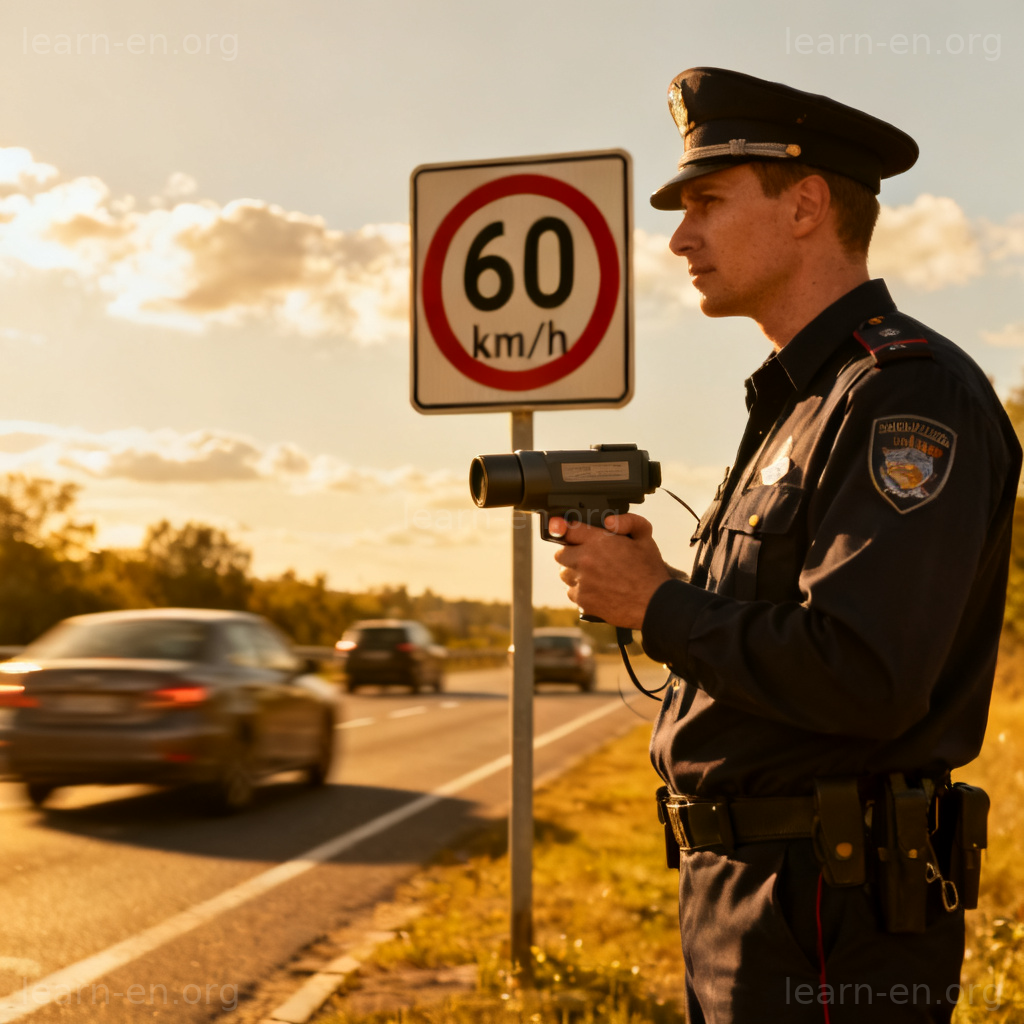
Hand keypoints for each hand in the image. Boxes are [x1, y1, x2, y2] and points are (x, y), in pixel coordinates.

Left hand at [550, 513, 671, 629]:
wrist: (654, 603)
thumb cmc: (649, 570)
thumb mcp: (644, 537)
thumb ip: (628, 521)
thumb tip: (608, 520)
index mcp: (598, 542)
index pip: (568, 530)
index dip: (567, 531)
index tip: (568, 534)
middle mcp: (585, 560)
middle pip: (560, 553)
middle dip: (571, 554)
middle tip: (587, 558)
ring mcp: (582, 582)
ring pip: (564, 574)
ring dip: (574, 573)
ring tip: (592, 575)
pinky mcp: (583, 600)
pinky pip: (571, 592)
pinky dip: (580, 591)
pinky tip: (596, 589)